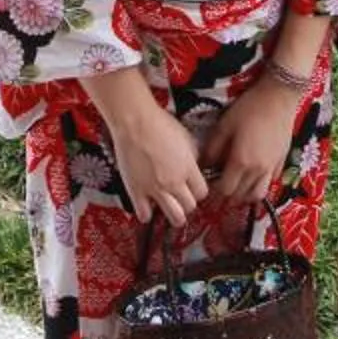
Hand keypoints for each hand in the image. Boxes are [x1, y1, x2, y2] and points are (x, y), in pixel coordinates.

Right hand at [105, 98, 209, 228]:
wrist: (135, 122)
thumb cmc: (158, 124)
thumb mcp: (186, 137)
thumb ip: (192, 157)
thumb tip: (194, 166)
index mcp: (188, 168)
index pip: (202, 192)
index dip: (198, 192)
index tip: (194, 190)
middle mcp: (174, 181)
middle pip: (190, 207)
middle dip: (188, 204)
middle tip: (182, 199)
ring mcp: (155, 188)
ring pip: (174, 216)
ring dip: (174, 215)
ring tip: (171, 210)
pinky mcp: (136, 191)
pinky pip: (145, 214)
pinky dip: (147, 214)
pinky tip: (147, 206)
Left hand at [201, 79, 300, 203]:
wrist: (279, 96)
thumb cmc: (249, 107)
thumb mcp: (225, 125)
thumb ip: (213, 148)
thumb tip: (204, 165)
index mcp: (241, 161)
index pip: (225, 190)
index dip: (215, 193)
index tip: (209, 189)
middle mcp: (258, 170)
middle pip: (241, 196)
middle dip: (228, 197)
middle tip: (220, 191)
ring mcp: (272, 167)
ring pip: (258, 194)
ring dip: (245, 196)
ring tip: (237, 188)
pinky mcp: (282, 161)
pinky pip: (271, 182)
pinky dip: (261, 184)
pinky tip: (254, 175)